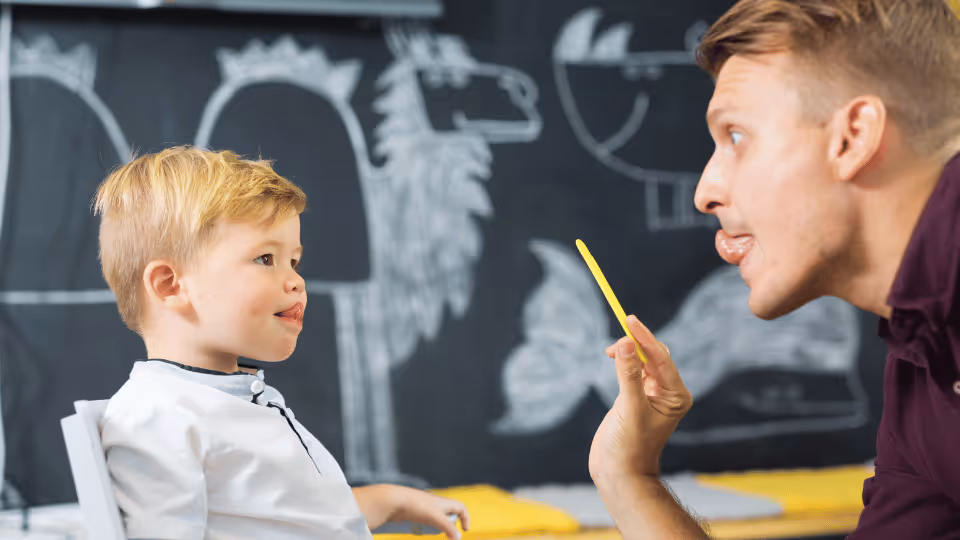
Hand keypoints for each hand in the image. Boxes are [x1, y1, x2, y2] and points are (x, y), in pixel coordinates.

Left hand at [390, 487, 468, 539]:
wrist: (394, 500)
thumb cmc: (417, 506)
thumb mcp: (436, 518)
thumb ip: (448, 528)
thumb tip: (458, 538)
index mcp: (444, 502)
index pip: (461, 507)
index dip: (465, 518)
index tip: (464, 530)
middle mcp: (436, 503)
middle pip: (449, 514)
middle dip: (449, 525)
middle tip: (444, 533)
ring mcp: (425, 507)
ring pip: (436, 518)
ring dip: (436, 526)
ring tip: (429, 531)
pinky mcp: (415, 511)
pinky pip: (425, 520)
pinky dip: (425, 526)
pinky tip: (419, 529)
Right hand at [589, 315, 692, 482]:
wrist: (619, 472)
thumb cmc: (629, 446)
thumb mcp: (629, 408)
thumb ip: (628, 374)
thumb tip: (624, 342)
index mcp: (677, 395)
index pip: (661, 357)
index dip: (644, 337)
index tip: (629, 319)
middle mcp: (668, 392)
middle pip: (654, 355)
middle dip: (637, 341)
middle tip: (620, 328)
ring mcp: (652, 394)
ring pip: (643, 360)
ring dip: (628, 350)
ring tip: (611, 349)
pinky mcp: (636, 396)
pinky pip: (632, 369)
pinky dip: (622, 360)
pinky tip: (612, 356)